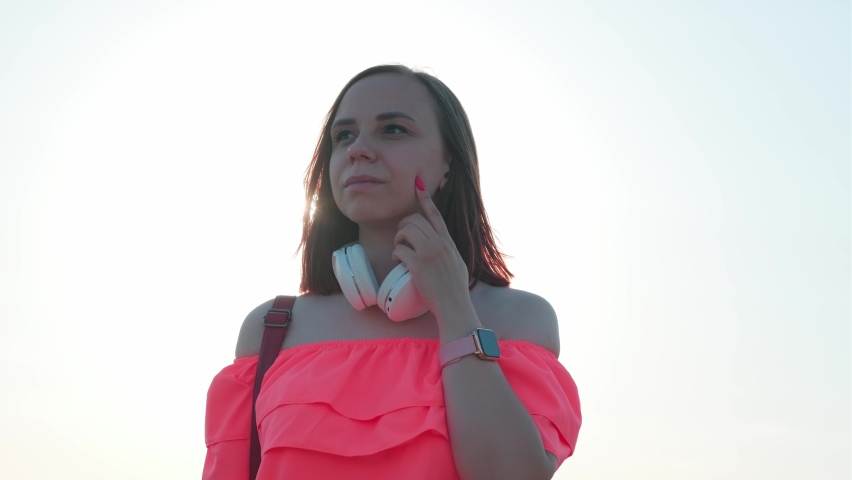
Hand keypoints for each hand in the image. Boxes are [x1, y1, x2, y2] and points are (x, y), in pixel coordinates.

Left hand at [391, 176, 471, 316]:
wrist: (454, 305)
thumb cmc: (455, 289)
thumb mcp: (457, 263)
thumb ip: (448, 252)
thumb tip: (441, 247)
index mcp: (448, 242)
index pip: (435, 215)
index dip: (425, 199)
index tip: (418, 186)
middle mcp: (439, 243)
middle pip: (415, 220)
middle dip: (403, 226)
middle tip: (400, 238)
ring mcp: (429, 253)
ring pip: (406, 231)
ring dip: (398, 239)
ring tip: (399, 249)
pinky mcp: (418, 265)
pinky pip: (400, 250)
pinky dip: (395, 254)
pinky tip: (398, 261)